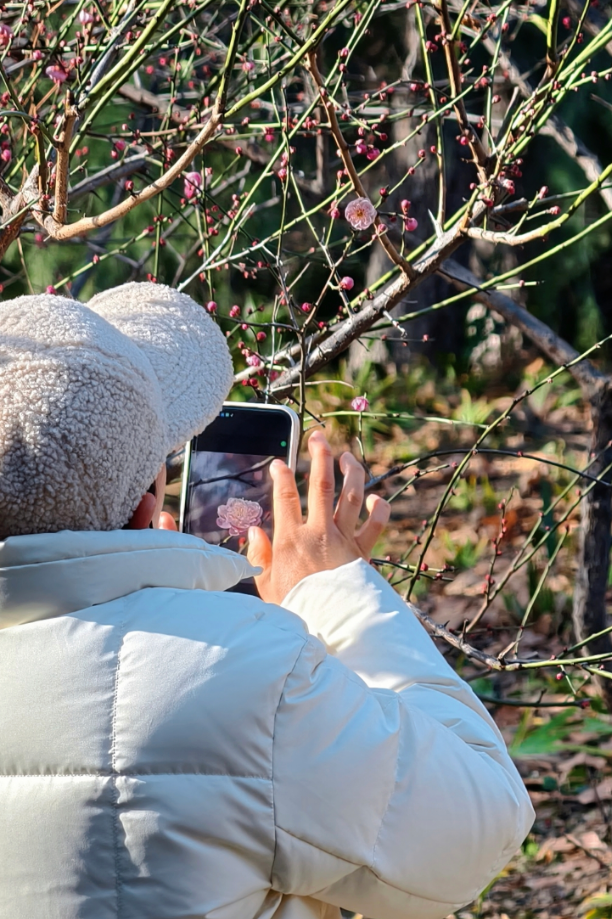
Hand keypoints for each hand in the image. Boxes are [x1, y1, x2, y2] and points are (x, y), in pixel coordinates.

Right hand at [247, 430, 389, 604]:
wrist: (331, 631)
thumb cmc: (296, 611)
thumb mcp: (266, 586)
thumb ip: (260, 556)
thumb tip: (255, 531)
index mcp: (291, 540)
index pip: (284, 496)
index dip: (281, 475)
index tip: (278, 463)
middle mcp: (319, 534)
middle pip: (321, 485)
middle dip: (320, 456)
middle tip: (318, 436)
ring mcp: (344, 541)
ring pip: (351, 495)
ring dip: (351, 471)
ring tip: (347, 456)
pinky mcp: (363, 553)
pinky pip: (376, 525)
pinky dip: (379, 509)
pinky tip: (375, 498)